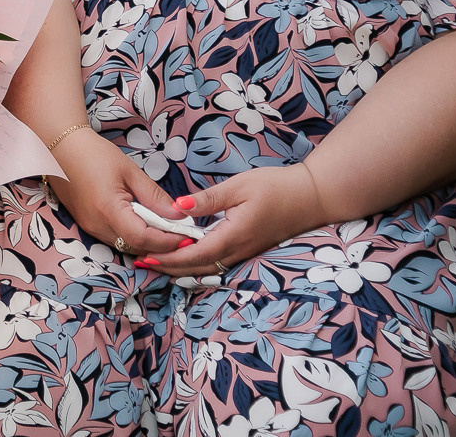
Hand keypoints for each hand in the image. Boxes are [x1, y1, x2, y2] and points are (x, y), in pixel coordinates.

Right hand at [44, 130, 188, 259]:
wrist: (59, 147)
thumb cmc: (95, 154)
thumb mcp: (130, 171)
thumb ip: (154, 197)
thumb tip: (179, 216)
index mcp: (108, 210)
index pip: (144, 239)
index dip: (168, 241)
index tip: (187, 236)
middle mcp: (97, 225)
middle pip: (136, 247)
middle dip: (161, 245)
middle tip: (181, 234)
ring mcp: (89, 228)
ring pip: (125, 246)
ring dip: (147, 242)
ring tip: (165, 228)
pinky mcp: (86, 225)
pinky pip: (115, 239)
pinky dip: (132, 236)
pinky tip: (143, 223)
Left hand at [134, 165, 326, 280]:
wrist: (313, 197)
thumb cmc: (277, 187)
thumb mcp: (239, 187)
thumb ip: (207, 200)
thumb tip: (177, 207)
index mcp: (232, 236)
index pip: (194, 255)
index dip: (168, 258)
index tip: (146, 257)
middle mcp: (238, 251)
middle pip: (198, 267)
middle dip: (169, 268)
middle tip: (143, 262)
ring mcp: (245, 253)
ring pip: (209, 268)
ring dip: (183, 268)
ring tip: (158, 262)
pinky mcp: (249, 249)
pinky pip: (219, 263)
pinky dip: (199, 263)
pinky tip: (187, 256)